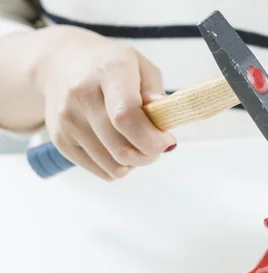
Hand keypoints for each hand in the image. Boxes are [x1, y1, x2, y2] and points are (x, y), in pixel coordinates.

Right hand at [32, 26, 176, 180]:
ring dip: (134, 163)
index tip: (167, 140)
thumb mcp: (140, 65)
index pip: (126, 117)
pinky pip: (101, 171)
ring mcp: (67, 120)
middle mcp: (82, 95)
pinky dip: (117, 166)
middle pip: (122, 149)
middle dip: (149, 156)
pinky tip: (117, 146)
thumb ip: (156, 91)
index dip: (152, 139)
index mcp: (109, 72)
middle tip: (155, 145)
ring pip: (114, 167)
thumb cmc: (109, 66)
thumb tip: (164, 120)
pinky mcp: (60, 140)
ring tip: (136, 143)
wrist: (59, 64)